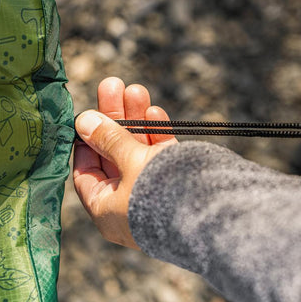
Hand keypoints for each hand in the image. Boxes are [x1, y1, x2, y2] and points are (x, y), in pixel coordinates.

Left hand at [73, 77, 177, 248]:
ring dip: (136, 121)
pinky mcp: (174, 186)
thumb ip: (108, 139)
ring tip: (135, 89)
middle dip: (115, 119)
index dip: (86, 141)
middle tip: (112, 86)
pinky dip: (157, 136)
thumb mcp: (130, 161)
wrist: (217, 215)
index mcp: (105, 210)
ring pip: (137, 152)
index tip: (88, 116)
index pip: (86, 172)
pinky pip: (159, 158)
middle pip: (112, 155)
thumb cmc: (162, 193)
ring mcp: (150, 194)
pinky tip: (154, 112)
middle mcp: (126, 204)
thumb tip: (83, 121)